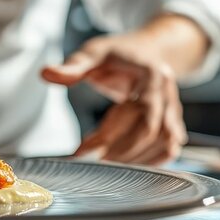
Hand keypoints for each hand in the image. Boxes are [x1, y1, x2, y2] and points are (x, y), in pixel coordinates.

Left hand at [42, 28, 194, 164]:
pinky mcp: (173, 122)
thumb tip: (46, 73)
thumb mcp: (94, 53)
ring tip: (108, 168)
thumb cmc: (118, 54)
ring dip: (136, 160)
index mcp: (151, 75)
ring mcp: (173, 109)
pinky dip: (150, 161)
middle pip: (151, 131)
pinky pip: (169, 147)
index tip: (80, 151)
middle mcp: (167, 93)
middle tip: (94, 165)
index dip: (109, 134)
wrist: (148, 51)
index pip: (136, 110)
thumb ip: (73, 66)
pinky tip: (128, 169)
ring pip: (164, 142)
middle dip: (122, 152)